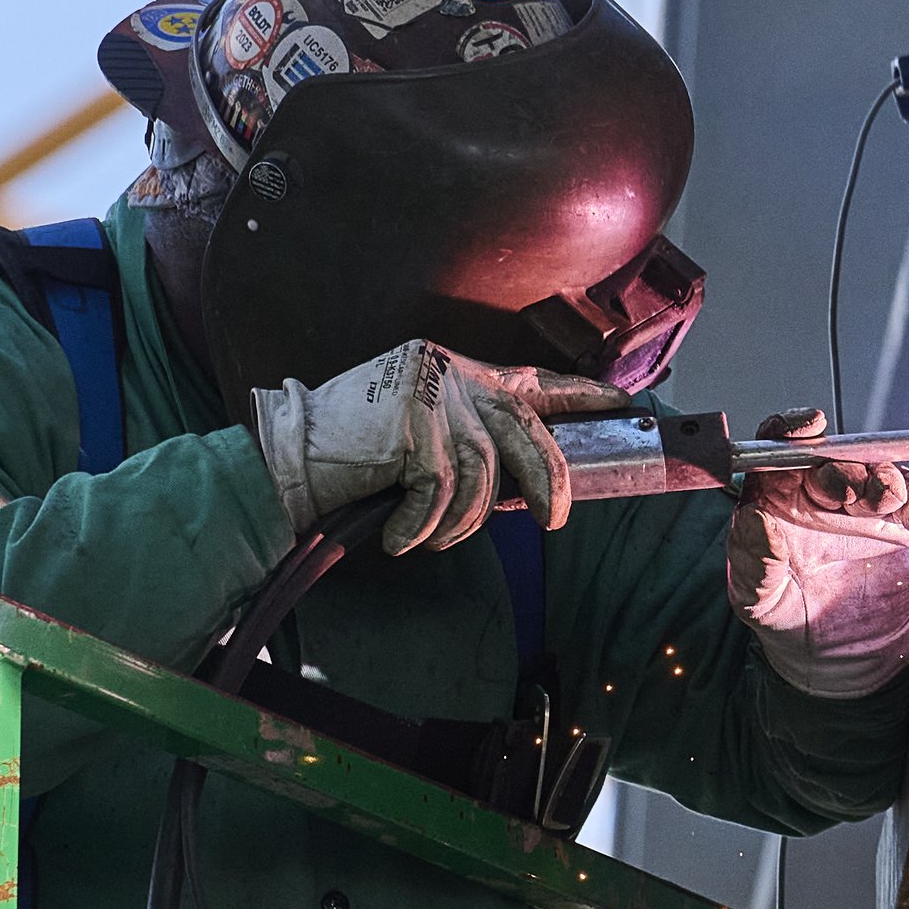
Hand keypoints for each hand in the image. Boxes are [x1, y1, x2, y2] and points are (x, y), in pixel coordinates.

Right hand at [251, 340, 626, 554]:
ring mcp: (433, 399)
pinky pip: (442, 496)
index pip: (534, 380)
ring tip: (431, 536)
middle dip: (548, 485)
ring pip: (483, 477)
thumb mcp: (422, 431)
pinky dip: (424, 528)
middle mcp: (452, 376)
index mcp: (460, 372)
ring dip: (462, 523)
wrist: (288, 456)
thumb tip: (526, 481)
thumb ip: (470, 437)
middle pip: (526, 435)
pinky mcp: (412, 430)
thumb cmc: (356, 455)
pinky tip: (401, 537)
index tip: (621, 401)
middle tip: (551, 522)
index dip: (580, 394)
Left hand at [728, 408, 908, 699]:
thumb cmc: (787, 618)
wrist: (840, 658)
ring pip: (884, 471)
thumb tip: (752, 519)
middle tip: (849, 490)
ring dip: (887, 478)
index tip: (809, 428)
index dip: (793, 430)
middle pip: (839, 457)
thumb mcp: (758, 599)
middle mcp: (824, 491)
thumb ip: (753, 561)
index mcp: (779, 496)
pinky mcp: (908, 524)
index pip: (781, 448)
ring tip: (885, 500)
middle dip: (846, 466)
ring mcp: (869, 505)